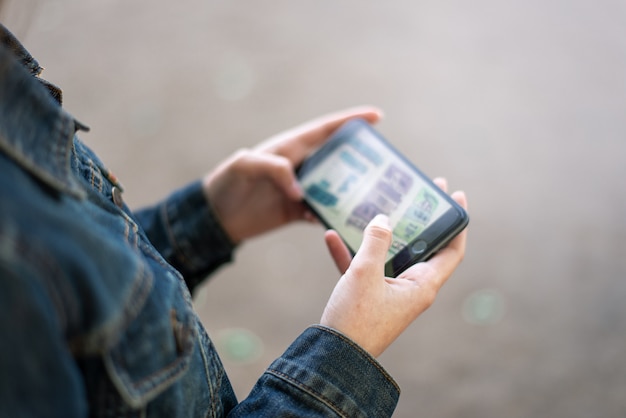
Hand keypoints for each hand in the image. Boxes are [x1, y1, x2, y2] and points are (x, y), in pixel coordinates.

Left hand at [202, 106, 382, 243]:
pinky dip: (333, 215)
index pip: (325, 130)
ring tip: (373, 197)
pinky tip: (346, 221)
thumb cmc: (227, 183)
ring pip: (333, 187)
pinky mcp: (296, 210)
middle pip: (337, 159)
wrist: (215, 216)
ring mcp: (300, 188)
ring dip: (350, 192)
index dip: (350, 121)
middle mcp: (300, 165)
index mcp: (290, 147)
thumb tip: (301, 190)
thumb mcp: (245, 166)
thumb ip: (274, 169)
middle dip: (360, 160)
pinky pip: (321, 211)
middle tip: (384, 167)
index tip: (376, 116)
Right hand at [320, 179, 467, 356]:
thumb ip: (375, 242)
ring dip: (380, 234)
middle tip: (418, 193)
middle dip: (418, 219)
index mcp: (422, 285)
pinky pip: (364, 270)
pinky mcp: (369, 298)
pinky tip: (332, 237)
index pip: (452, 250)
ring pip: (390, 256)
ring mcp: (390, 293)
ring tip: (377, 207)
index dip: (457, 222)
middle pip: (422, 247)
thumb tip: (384, 219)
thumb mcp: (364, 274)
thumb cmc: (355, 319)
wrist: (334, 358)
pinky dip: (351, 254)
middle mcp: (411, 288)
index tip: (455, 196)